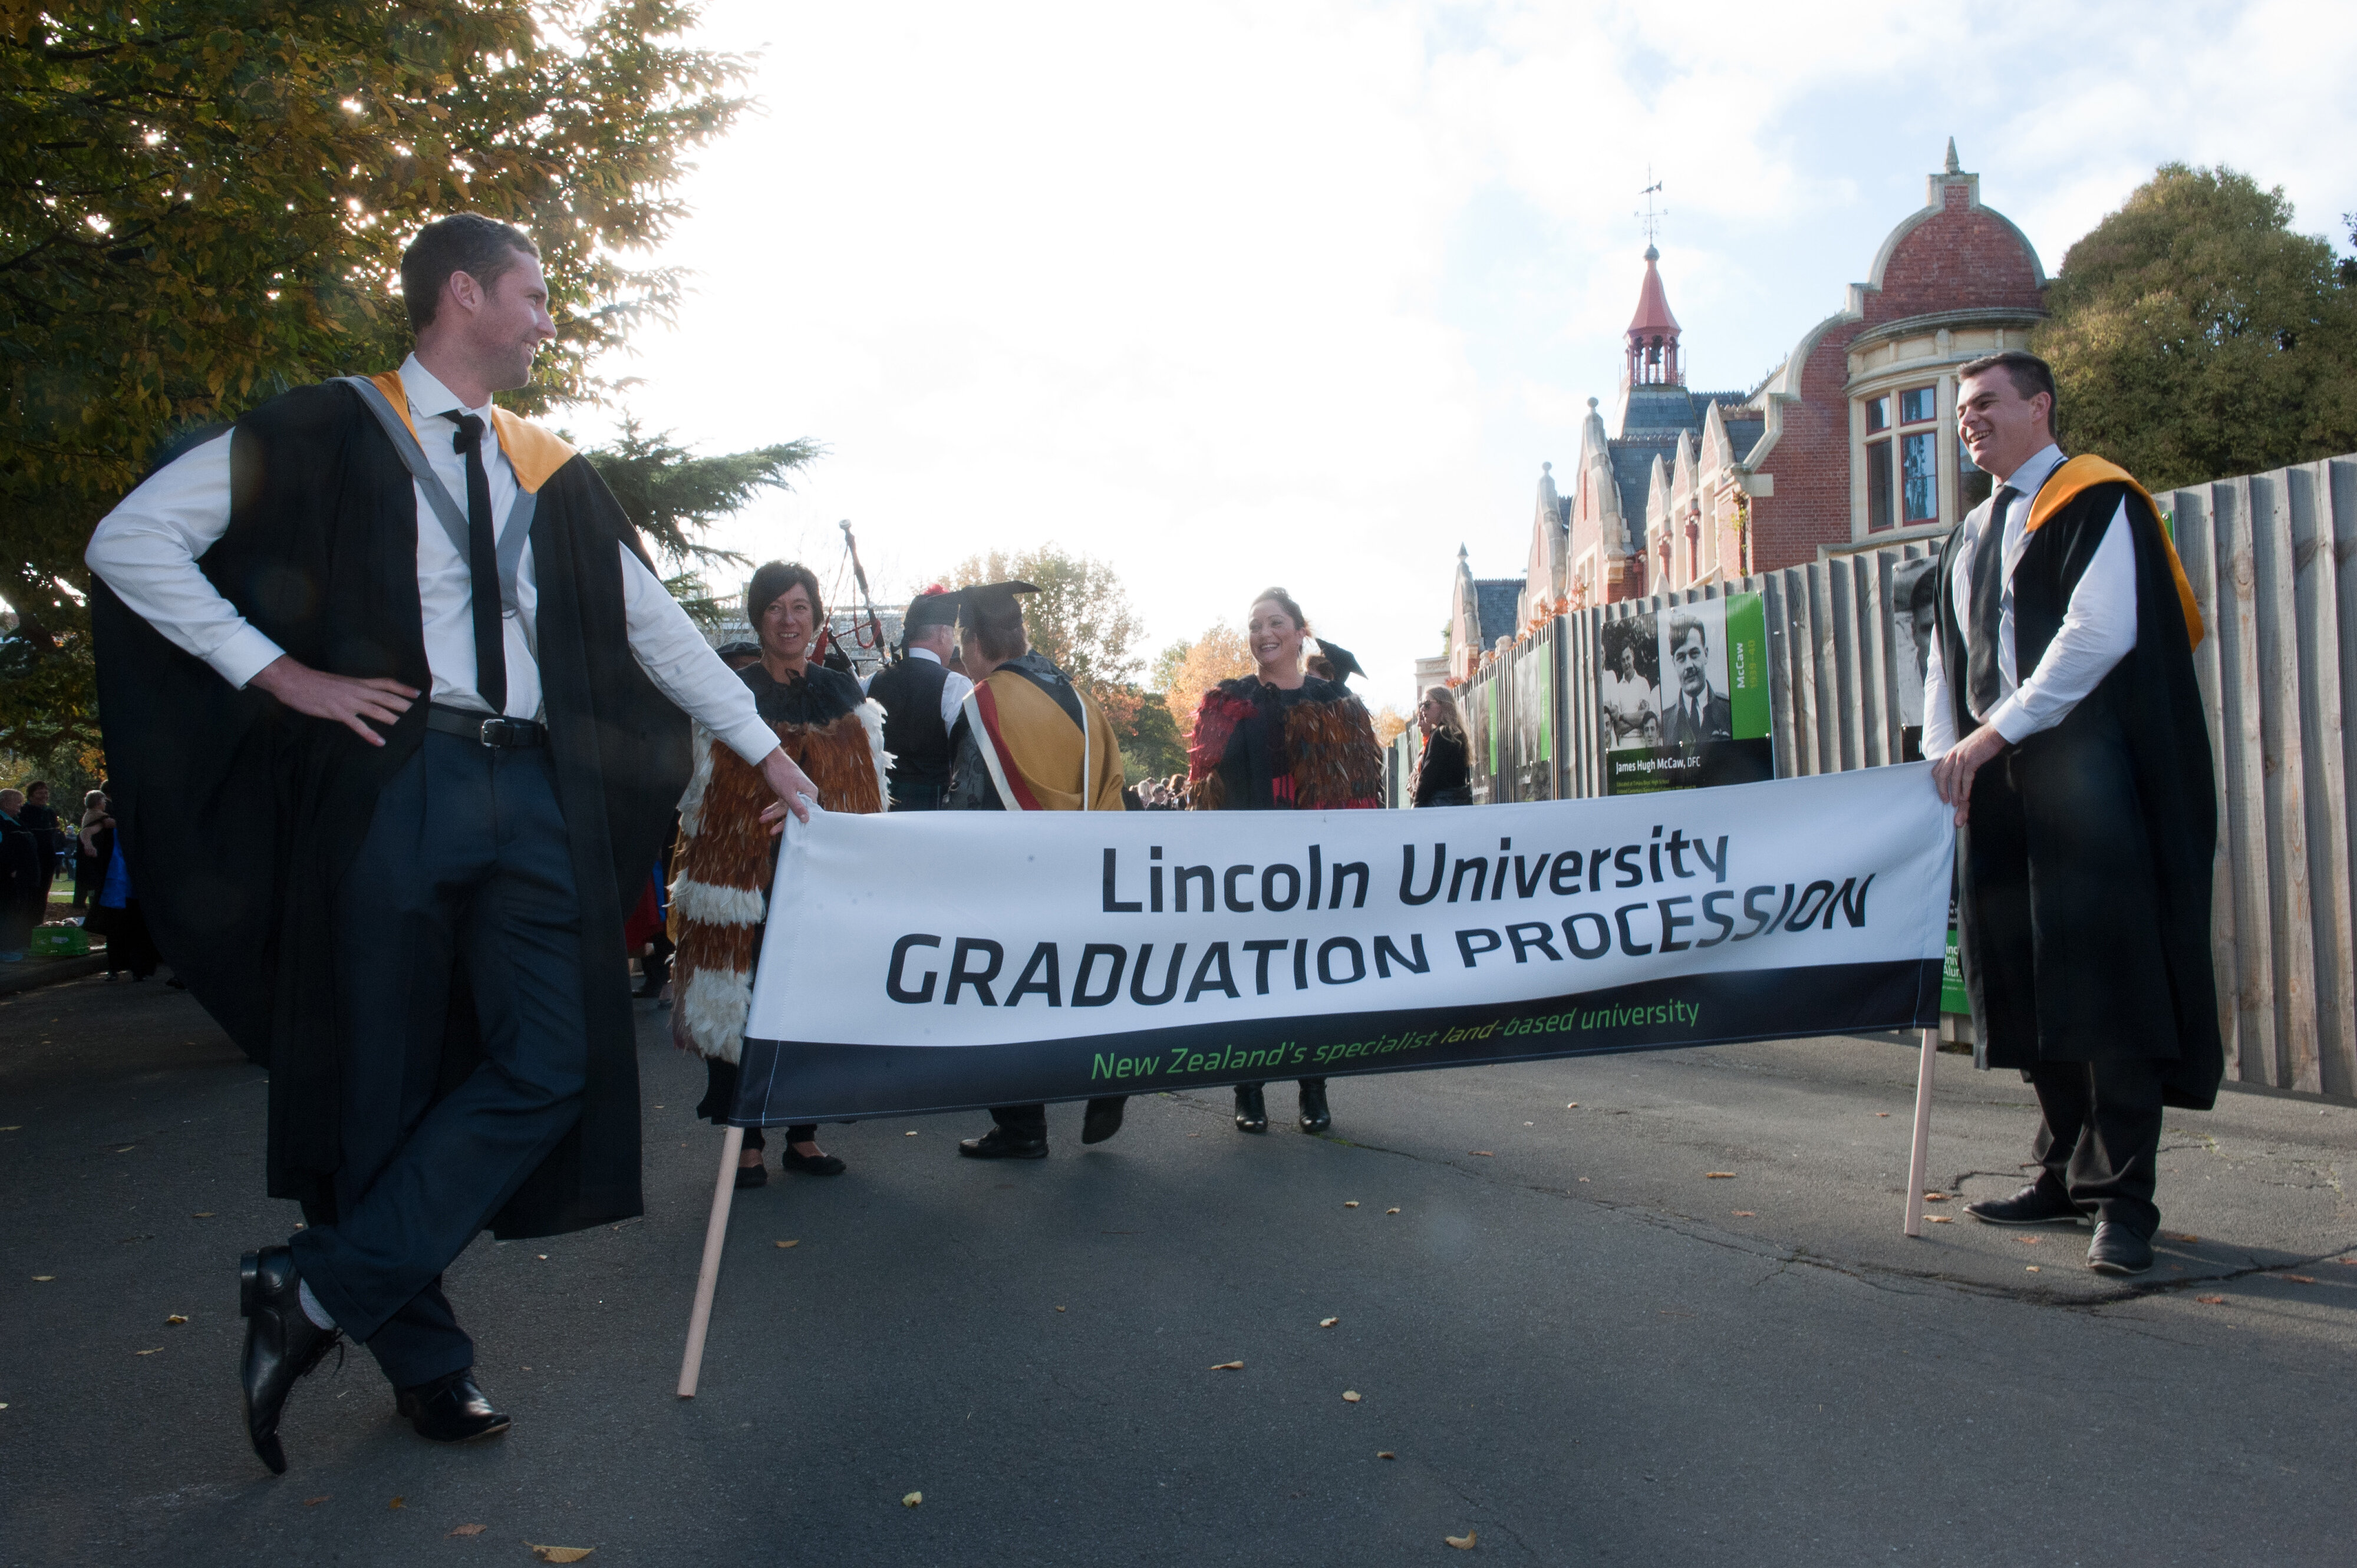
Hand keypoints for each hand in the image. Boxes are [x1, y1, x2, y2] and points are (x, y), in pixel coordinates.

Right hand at [249, 656, 417, 745]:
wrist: (295, 680)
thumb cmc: (314, 682)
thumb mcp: (339, 683)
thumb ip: (352, 689)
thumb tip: (363, 695)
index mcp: (357, 682)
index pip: (386, 683)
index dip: (402, 688)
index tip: (417, 693)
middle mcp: (357, 690)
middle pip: (385, 696)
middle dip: (402, 703)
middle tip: (418, 710)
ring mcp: (348, 702)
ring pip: (376, 710)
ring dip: (391, 717)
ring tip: (404, 724)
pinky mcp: (338, 712)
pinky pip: (358, 725)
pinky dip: (370, 734)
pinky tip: (380, 742)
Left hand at [756, 747, 817, 832]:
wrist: (770, 758)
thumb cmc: (780, 773)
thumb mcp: (787, 792)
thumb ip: (797, 807)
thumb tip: (807, 820)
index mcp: (810, 793)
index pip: (807, 813)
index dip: (799, 823)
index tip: (791, 833)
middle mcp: (805, 793)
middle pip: (795, 812)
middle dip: (780, 820)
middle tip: (771, 831)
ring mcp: (796, 791)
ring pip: (786, 808)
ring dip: (773, 814)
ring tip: (762, 820)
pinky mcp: (788, 790)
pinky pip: (781, 802)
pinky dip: (773, 807)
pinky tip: (765, 813)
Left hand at [1931, 724, 2007, 825]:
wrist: (1991, 735)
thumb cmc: (1979, 744)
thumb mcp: (1962, 751)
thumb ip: (1956, 761)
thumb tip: (1954, 774)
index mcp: (1949, 755)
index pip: (1936, 771)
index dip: (1937, 783)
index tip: (1941, 793)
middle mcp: (1952, 756)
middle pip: (1942, 776)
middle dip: (1942, 790)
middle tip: (1946, 801)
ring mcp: (1961, 758)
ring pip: (1954, 779)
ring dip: (1954, 792)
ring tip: (1956, 802)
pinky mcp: (1971, 760)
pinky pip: (1966, 777)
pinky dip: (1965, 788)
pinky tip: (1966, 796)